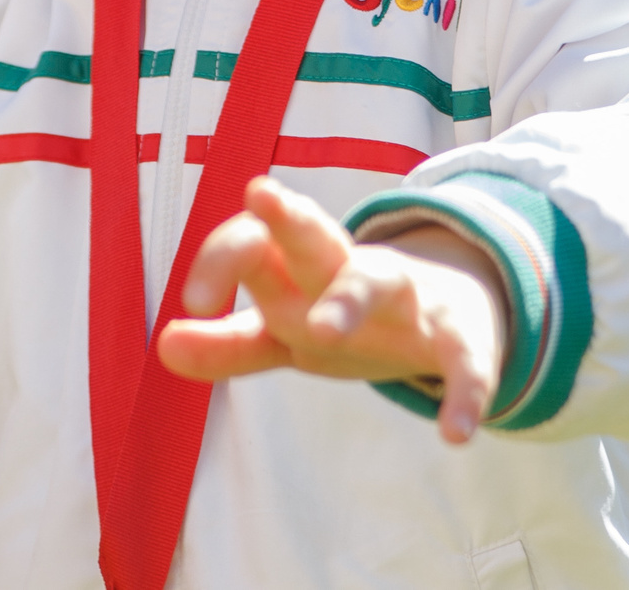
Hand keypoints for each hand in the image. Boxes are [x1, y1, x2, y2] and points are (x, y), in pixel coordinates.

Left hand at [155, 177, 509, 443]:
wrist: (455, 310)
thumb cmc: (348, 315)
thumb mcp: (286, 331)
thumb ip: (228, 343)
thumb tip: (163, 346)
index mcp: (300, 269)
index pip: (254, 242)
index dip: (220, 260)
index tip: (189, 299)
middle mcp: (348, 271)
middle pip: (313, 237)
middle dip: (289, 219)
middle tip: (259, 194)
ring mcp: (406, 298)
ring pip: (377, 281)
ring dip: (350, 300)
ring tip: (324, 332)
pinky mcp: (458, 332)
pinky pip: (463, 358)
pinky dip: (465, 389)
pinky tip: (456, 433)